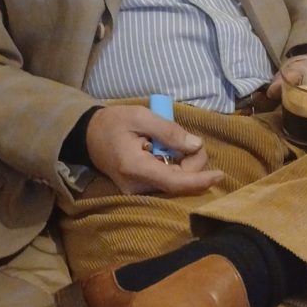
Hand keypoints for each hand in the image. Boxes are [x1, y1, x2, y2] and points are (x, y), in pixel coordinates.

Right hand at [85, 104, 224, 194]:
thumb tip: (196, 145)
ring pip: (174, 184)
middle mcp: (136, 186)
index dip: (200, 180)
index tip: (220, 174)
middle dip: (192, 164)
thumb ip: (169, 131)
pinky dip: (174, 168)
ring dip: (184, 165)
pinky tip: (168, 153)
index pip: (174, 182)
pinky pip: (165, 183)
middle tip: (190, 141)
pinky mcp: (138, 190)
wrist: (87, 136)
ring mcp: (136, 190)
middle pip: (178, 183)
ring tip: (174, 143)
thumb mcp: (140, 116)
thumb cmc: (113, 122)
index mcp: (135, 167)